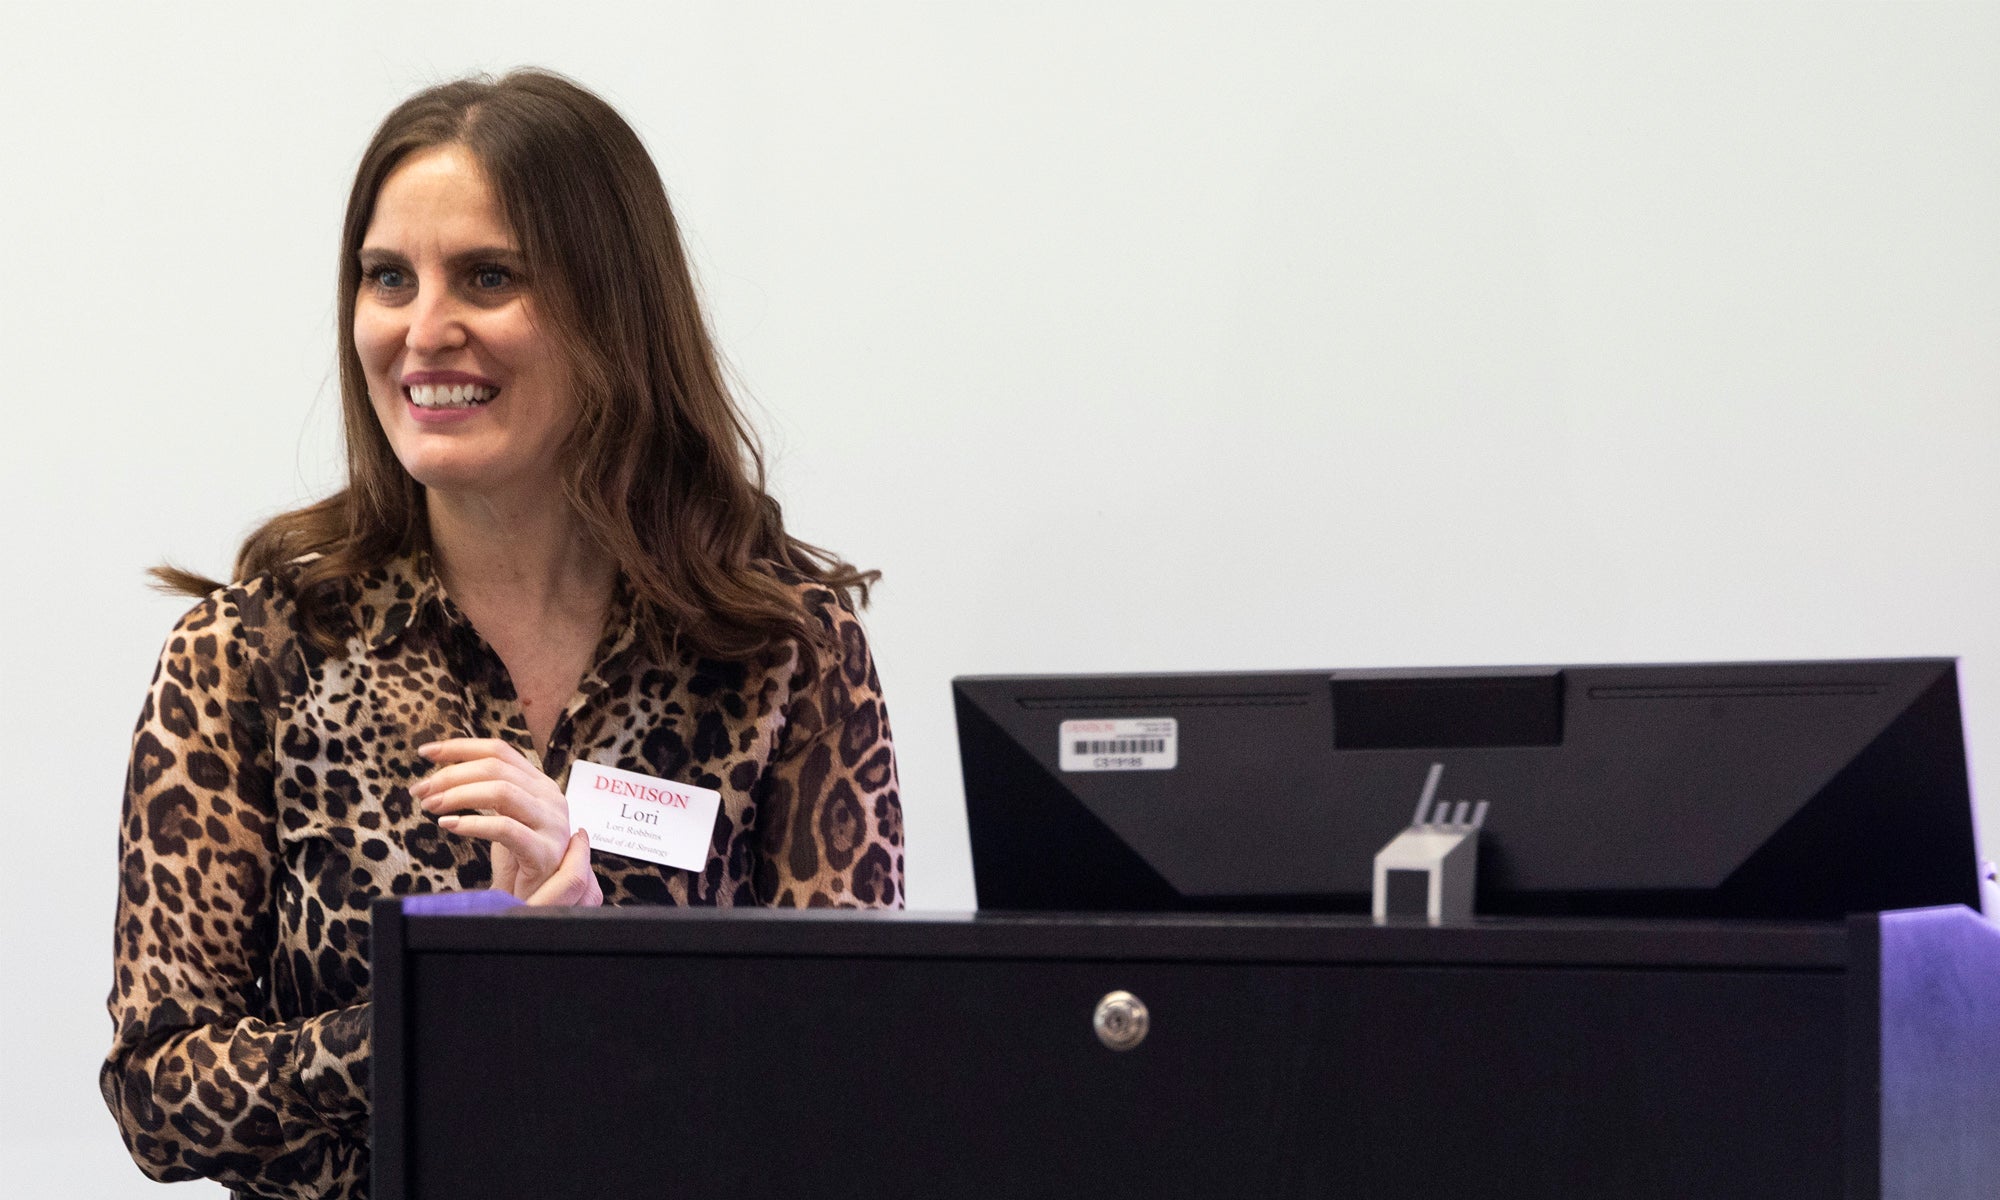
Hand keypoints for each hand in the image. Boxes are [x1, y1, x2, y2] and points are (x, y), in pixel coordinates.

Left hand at [413, 738, 599, 905]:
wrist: (544, 901)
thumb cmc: (519, 860)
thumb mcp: (504, 817)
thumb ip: (487, 791)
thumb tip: (442, 774)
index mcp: (540, 784)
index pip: (499, 751)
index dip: (460, 748)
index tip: (426, 753)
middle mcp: (550, 797)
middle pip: (495, 768)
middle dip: (451, 774)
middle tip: (421, 790)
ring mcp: (551, 824)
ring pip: (501, 791)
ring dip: (458, 794)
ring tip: (431, 806)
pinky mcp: (544, 851)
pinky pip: (504, 828)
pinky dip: (472, 823)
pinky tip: (449, 825)